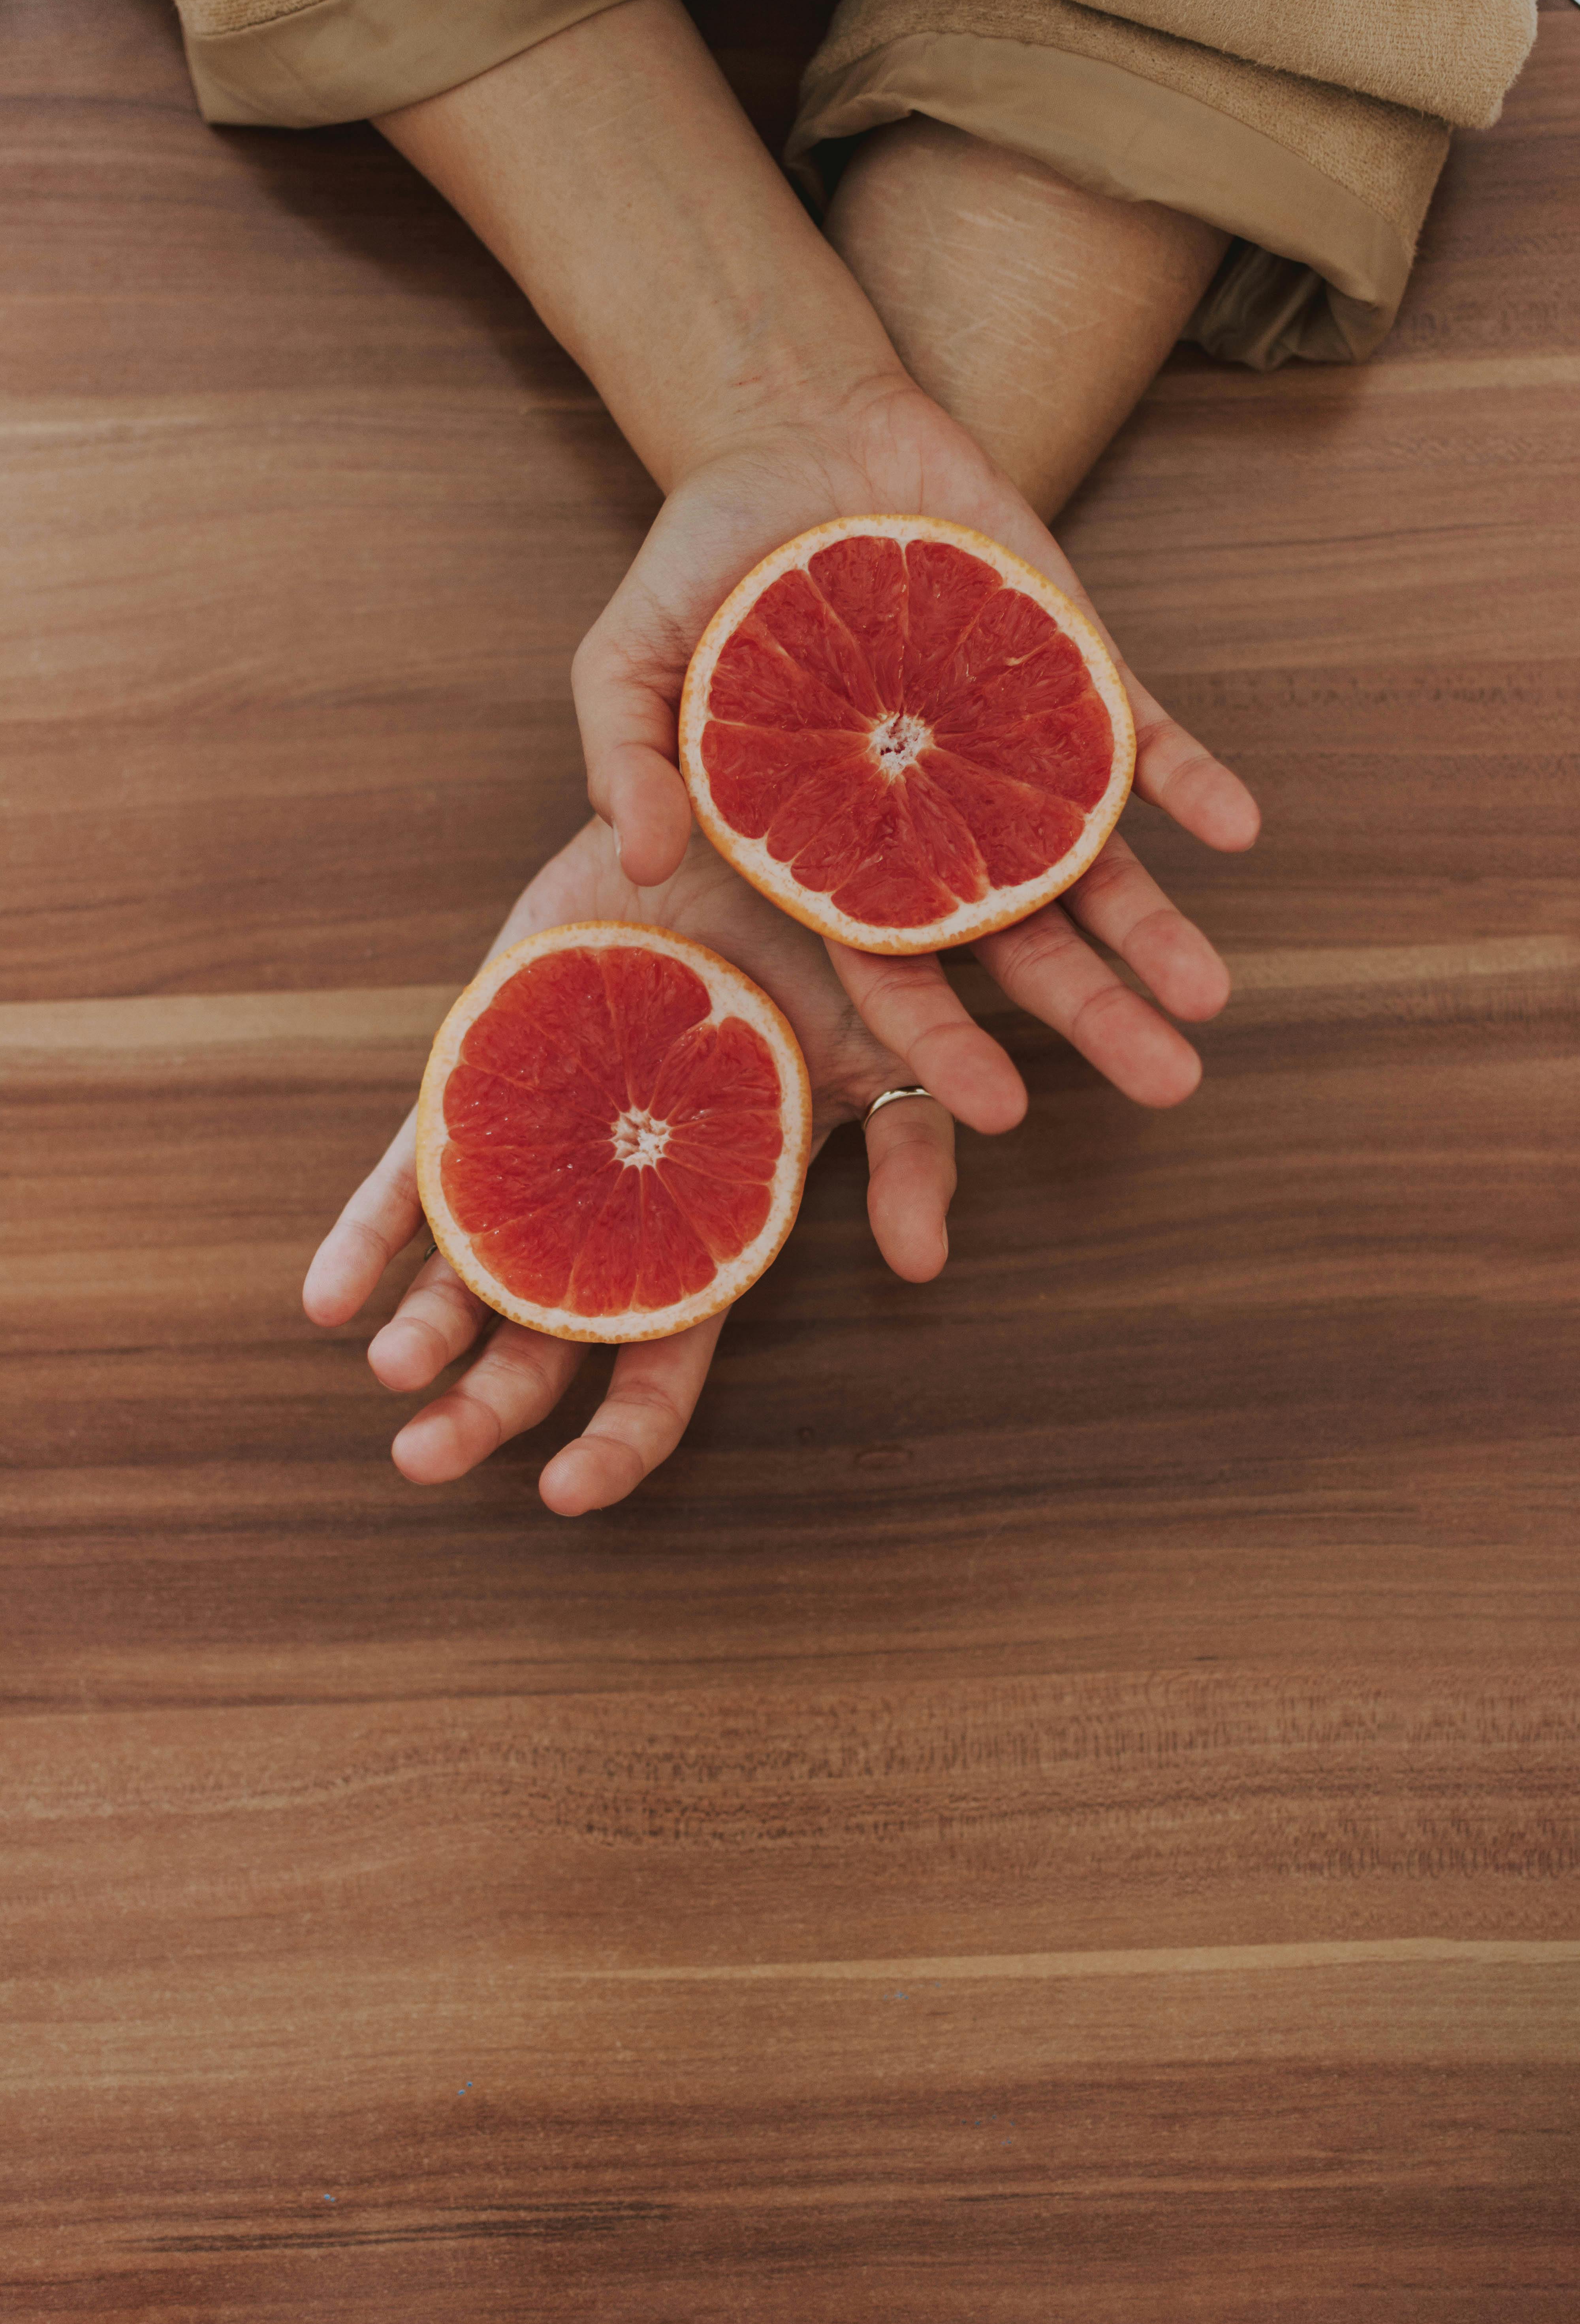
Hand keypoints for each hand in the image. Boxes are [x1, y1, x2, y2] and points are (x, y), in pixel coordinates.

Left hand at [302, 819, 954, 1511]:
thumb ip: (912, 1156)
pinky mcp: (480, 1078)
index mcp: (701, 1230)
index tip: (564, 1494)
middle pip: (544, 1339)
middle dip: (485, 1411)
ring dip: (422, 1331)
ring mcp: (538, 1147)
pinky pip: (408, 1170)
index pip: (659, 1363)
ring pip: (466, 1270)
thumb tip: (920, 1266)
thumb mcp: (888, 1051)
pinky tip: (327, 1294)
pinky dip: (365, 1233)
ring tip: (387, 1372)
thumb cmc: (822, 948)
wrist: (732, 829)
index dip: (617, 1439)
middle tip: (424, 1461)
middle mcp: (609, 1208)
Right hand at [575, 374, 1258, 1136]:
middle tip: (1167, 1086)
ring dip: (1157, 928)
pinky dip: (1188, 780)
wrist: (795, 433)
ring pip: (1094, 862)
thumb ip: (627, 759)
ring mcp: (1011, 752)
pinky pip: (1139, 740)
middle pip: (1021, 942)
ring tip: (1211, 995)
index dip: (945, 1041)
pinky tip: (1235, 828)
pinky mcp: (1069, 671)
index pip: (897, 970)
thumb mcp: (627, 661)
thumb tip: (639, 861)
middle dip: (1094, 1015)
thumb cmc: (700, 566)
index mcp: (839, 853)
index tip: (999, 1111)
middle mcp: (937, 823)